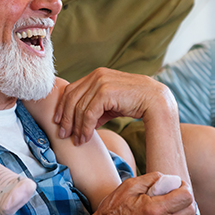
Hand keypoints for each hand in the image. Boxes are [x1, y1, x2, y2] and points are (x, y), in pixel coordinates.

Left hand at [53, 67, 174, 145]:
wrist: (155, 102)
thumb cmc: (134, 103)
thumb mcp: (111, 105)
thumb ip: (96, 110)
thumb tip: (82, 124)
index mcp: (96, 75)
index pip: (71, 90)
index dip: (62, 107)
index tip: (58, 122)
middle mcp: (97, 75)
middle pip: (71, 98)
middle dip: (65, 118)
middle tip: (62, 135)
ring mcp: (101, 82)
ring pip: (78, 107)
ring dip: (75, 126)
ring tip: (77, 140)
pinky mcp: (106, 92)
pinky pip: (88, 113)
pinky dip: (84, 128)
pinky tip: (85, 138)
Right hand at [75, 172, 195, 214]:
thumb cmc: (113, 210)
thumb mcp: (129, 187)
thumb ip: (152, 179)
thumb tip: (168, 178)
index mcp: (155, 209)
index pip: (186, 197)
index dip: (184, 187)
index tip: (176, 184)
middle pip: (191, 210)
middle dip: (186, 199)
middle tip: (174, 194)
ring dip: (183, 211)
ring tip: (170, 206)